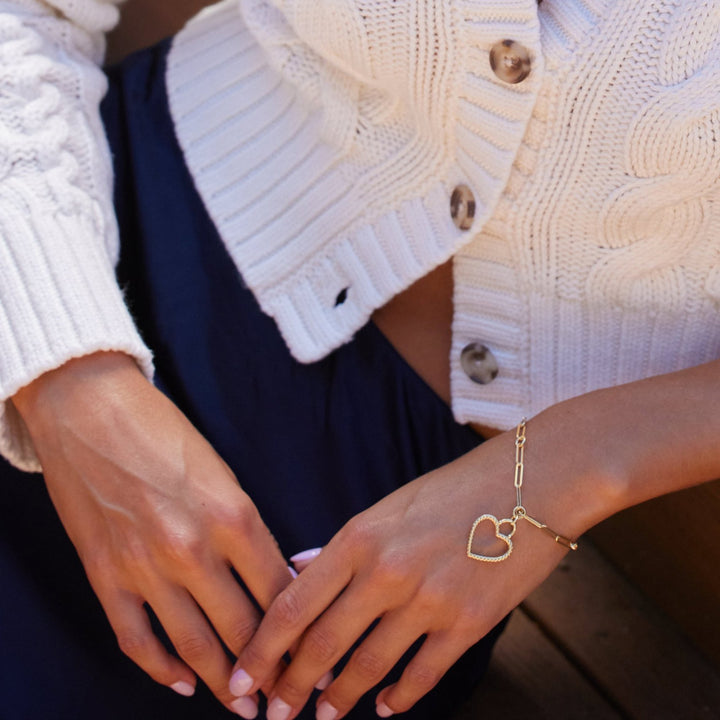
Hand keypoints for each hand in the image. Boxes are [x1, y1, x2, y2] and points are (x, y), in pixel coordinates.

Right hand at [13, 352, 290, 717]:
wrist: (92, 411)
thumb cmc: (167, 436)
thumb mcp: (224, 476)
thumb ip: (246, 531)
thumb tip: (272, 580)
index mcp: (233, 517)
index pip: (279, 594)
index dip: (301, 633)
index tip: (316, 656)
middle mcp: (193, 549)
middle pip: (243, 629)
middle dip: (270, 670)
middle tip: (287, 695)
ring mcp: (145, 567)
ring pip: (193, 647)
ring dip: (222, 685)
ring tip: (244, 708)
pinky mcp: (105, 576)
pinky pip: (136, 640)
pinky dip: (160, 670)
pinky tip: (180, 682)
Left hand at [228, 424, 599, 719]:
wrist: (532, 484)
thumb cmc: (456, 488)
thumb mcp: (391, 506)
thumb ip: (345, 545)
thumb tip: (302, 568)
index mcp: (359, 537)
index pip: (295, 604)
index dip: (263, 648)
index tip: (243, 679)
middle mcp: (386, 572)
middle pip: (323, 644)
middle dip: (292, 687)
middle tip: (275, 713)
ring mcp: (428, 602)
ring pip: (368, 667)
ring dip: (340, 698)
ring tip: (324, 717)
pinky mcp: (467, 624)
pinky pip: (422, 674)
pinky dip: (398, 697)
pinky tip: (385, 707)